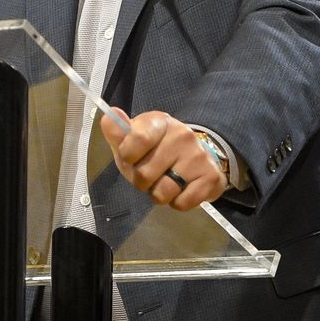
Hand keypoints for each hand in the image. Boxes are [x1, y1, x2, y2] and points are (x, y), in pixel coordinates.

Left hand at [99, 108, 226, 210]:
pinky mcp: (211, 177)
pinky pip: (182, 203)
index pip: (137, 138)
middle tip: (150, 174)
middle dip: (142, 181)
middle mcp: (181, 135)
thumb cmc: (156, 150)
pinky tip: (181, 188)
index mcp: (159, 122)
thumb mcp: (132, 140)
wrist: (194, 158)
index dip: (127, 156)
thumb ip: (116, 133)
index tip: (130, 157)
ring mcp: (198, 156)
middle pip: (145, 174)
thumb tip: (109, 117)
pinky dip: (177, 202)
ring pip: (163, 192)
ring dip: (159, 194)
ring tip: (165, 181)